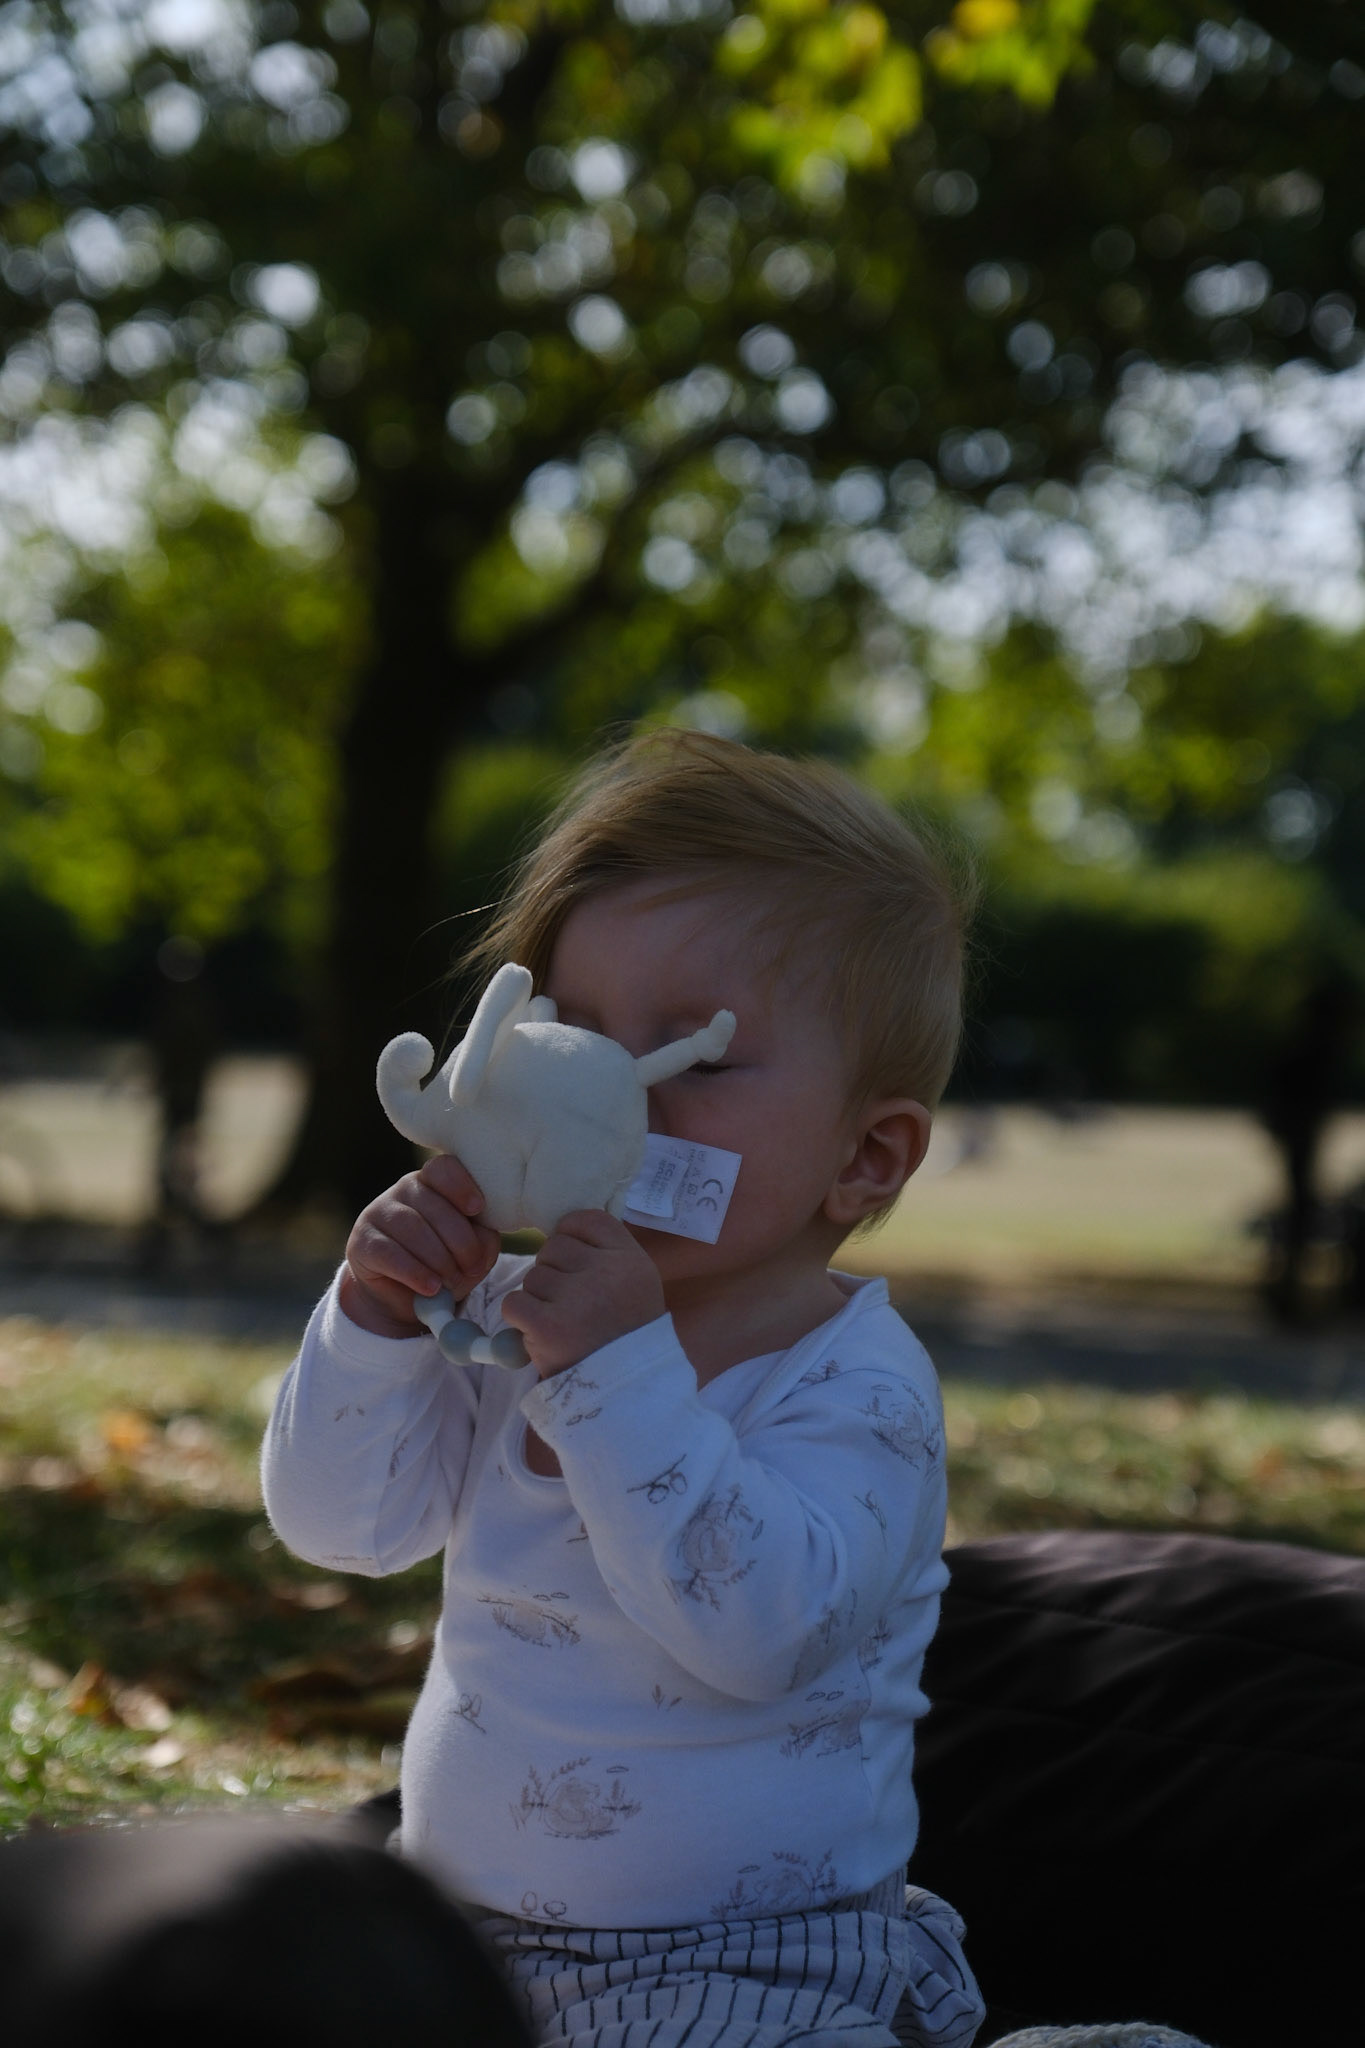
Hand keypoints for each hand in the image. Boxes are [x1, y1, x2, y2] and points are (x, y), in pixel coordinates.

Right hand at [340, 1155, 501, 1337]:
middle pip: (434, 1206)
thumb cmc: (447, 1264)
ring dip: (439, 1260)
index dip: (461, 1185)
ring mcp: (379, 1212)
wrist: (406, 1298)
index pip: (443, 1168)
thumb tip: (482, 1235)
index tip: (477, 1208)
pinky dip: (414, 1272)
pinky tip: (430, 1287)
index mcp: (434, 1183)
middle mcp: (405, 1190)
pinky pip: (389, 1252)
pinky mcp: (362, 1242)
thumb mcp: (474, 1252)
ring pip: (413, 1228)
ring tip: (451, 1282)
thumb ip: (484, 1238)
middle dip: (460, 1242)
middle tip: (470, 1268)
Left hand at [501, 1211, 664, 1375]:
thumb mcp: (636, 1286)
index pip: (587, 1220)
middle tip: (570, 1304)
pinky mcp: (547, 1326)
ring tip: (563, 1324)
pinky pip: (514, 1303)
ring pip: (532, 1277)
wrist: (625, 1392)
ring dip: (538, 1299)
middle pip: (553, 1247)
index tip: (575, 1263)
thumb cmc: (626, 1336)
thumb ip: (607, 1255)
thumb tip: (561, 1232)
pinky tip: (542, 1333)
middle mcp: (606, 1273)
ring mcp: (576, 1299)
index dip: (571, 1236)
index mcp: (631, 1260)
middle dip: (553, 1272)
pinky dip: (521, 1319)